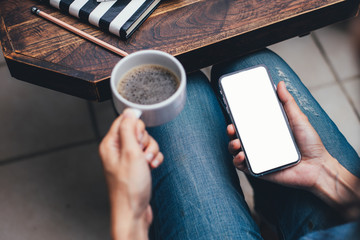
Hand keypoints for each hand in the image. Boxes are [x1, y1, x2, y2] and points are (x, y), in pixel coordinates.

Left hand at [99, 109, 162, 239]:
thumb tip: (130, 111)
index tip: (138, 140)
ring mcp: (128, 158)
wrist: (133, 211)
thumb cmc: (129, 188)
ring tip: (147, 164)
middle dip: (146, 142)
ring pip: (146, 143)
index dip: (136, 128)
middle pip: (138, 131)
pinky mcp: (137, 166)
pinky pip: (149, 154)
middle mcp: (118, 150)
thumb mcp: (130, 153)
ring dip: (151, 152)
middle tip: (142, 155)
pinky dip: (154, 159)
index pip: (124, 121)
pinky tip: (152, 167)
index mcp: (111, 144)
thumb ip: (129, 129)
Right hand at [227, 81, 333, 189]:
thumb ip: (288, 102)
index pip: (248, 123)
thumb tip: (280, 84)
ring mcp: (258, 157)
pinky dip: (238, 161)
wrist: (318, 167)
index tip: (233, 111)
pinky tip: (242, 155)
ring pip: (236, 150)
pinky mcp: (259, 170)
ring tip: (237, 143)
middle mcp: (260, 143)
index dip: (238, 118)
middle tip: (231, 127)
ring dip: (231, 145)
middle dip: (230, 131)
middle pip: (238, 135)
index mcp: (267, 130)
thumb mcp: (298, 118)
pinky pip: (242, 166)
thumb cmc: (310, 144)